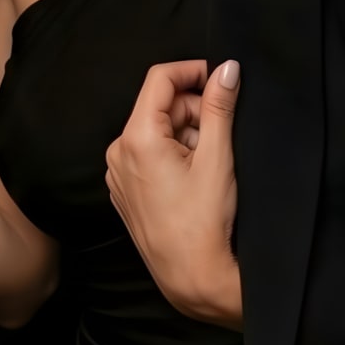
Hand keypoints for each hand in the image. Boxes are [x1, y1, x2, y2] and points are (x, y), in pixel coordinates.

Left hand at [105, 57, 241, 327]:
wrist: (191, 275)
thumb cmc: (204, 221)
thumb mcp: (217, 156)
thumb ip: (220, 106)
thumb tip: (226, 69)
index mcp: (136, 138)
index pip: (160, 78)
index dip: (192, 71)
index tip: (220, 79)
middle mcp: (118, 153)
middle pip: (160, 106)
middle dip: (194, 112)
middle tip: (222, 136)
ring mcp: (118, 174)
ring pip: (156, 132)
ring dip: (186, 136)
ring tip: (208, 166)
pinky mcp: (125, 192)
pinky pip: (148, 156)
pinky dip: (172, 156)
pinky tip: (193, 180)